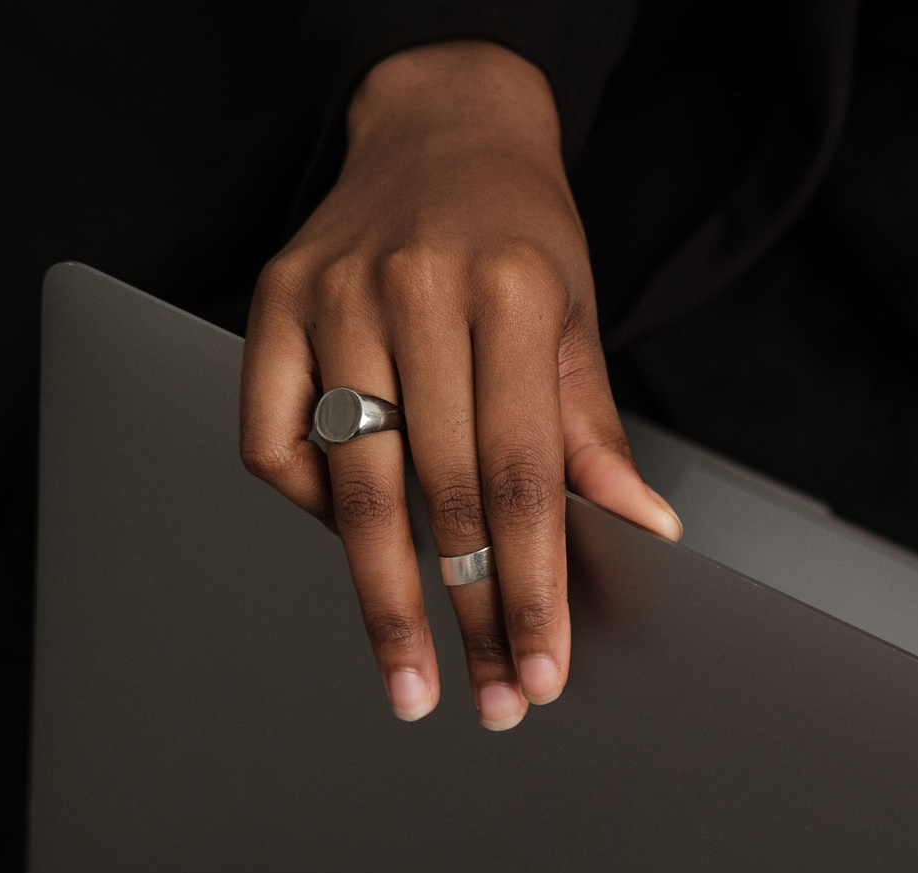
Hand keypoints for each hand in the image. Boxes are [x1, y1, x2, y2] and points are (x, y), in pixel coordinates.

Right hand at [240, 41, 678, 729]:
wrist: (442, 126)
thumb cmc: (521, 233)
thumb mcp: (578, 317)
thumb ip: (595, 431)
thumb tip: (646, 528)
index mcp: (511, 295)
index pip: (525, 478)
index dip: (533, 587)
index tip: (540, 671)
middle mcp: (416, 294)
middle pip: (441, 496)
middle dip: (469, 615)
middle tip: (486, 702)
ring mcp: (332, 299)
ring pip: (356, 485)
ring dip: (386, 600)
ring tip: (412, 679)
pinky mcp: (271, 307)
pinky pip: (275, 444)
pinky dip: (311, 511)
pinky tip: (354, 549)